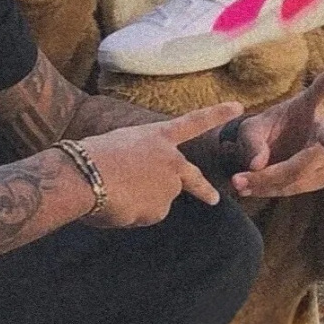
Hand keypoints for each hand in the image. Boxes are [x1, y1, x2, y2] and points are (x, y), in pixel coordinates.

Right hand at [79, 102, 244, 228]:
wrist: (84, 175)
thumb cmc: (93, 155)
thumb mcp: (121, 144)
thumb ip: (140, 157)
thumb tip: (139, 179)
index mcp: (158, 136)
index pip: (194, 122)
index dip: (217, 114)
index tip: (239, 106)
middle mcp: (170, 159)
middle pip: (191, 178)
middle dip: (203, 189)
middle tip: (213, 199)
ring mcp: (169, 185)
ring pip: (157, 201)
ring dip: (141, 202)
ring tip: (115, 192)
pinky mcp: (161, 209)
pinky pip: (145, 216)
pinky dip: (133, 215)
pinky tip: (118, 205)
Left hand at [220, 62, 323, 197]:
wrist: (274, 147)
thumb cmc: (266, 128)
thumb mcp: (251, 129)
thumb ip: (252, 141)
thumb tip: (259, 164)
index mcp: (309, 105)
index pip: (320, 90)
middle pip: (305, 156)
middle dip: (273, 171)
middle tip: (239, 179)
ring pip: (298, 176)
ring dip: (266, 183)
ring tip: (237, 182)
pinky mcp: (321, 177)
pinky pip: (294, 187)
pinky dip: (270, 189)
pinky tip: (248, 188)